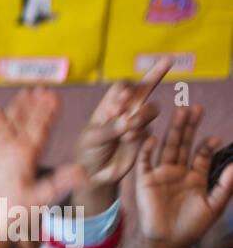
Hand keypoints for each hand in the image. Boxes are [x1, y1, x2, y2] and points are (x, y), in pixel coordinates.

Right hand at [0, 89, 83, 247]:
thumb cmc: (12, 219)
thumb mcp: (37, 201)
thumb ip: (57, 184)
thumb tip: (83, 171)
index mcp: (29, 159)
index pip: (41, 130)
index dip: (48, 113)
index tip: (55, 96)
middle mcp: (14, 154)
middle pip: (25, 123)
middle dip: (33, 106)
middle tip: (42, 88)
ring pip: (7, 126)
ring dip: (15, 110)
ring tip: (24, 93)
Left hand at [72, 58, 166, 211]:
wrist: (95, 175)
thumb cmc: (88, 152)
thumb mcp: (91, 139)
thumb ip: (108, 129)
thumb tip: (128, 120)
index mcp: (109, 105)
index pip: (122, 87)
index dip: (126, 90)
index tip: (122, 101)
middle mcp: (126, 111)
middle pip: (145, 87)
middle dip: (156, 73)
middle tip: (159, 71)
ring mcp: (137, 123)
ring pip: (151, 109)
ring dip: (141, 116)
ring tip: (127, 131)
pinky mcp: (144, 137)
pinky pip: (148, 130)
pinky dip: (138, 134)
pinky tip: (126, 141)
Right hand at [135, 106, 232, 247]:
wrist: (165, 241)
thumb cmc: (190, 227)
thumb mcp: (214, 206)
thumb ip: (225, 186)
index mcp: (194, 178)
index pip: (201, 155)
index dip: (208, 145)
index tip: (215, 139)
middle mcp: (178, 172)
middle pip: (184, 144)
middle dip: (190, 127)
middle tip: (196, 108)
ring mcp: (160, 175)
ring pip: (168, 147)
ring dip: (173, 130)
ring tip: (181, 112)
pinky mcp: (145, 180)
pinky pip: (145, 162)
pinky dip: (147, 149)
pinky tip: (154, 138)